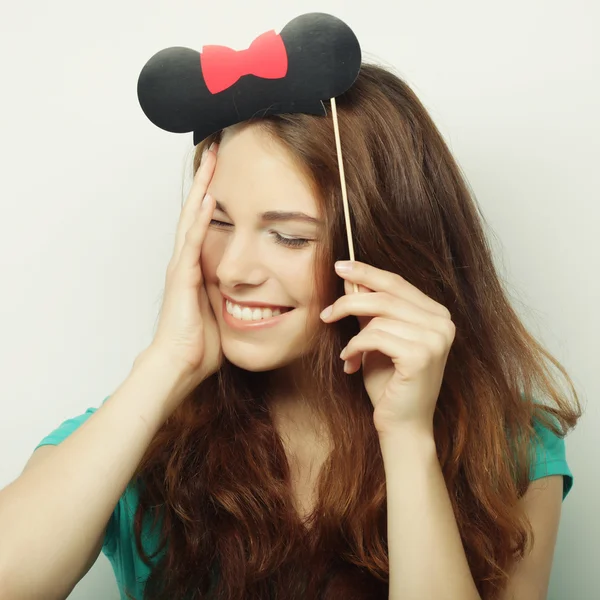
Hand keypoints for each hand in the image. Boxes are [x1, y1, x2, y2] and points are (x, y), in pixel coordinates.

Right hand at [149, 143, 221, 388]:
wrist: (181, 362)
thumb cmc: (201, 342)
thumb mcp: (224, 308)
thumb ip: (233, 290)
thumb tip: (255, 286)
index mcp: (197, 266)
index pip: (205, 222)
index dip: (213, 196)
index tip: (224, 173)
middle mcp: (186, 260)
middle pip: (195, 211)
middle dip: (206, 181)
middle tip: (213, 151)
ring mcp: (182, 266)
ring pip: (191, 218)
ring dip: (201, 189)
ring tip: (210, 161)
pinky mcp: (182, 277)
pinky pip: (193, 243)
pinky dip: (200, 221)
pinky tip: (207, 200)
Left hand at [319, 260, 454, 436]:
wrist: (401, 425)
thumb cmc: (389, 383)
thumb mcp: (376, 339)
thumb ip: (369, 310)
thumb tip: (351, 279)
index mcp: (436, 315)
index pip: (397, 283)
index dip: (367, 272)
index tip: (340, 266)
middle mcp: (443, 323)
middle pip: (387, 295)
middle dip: (350, 300)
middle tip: (326, 311)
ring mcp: (436, 338)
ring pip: (378, 316)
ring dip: (351, 333)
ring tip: (346, 353)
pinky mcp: (422, 355)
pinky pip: (375, 337)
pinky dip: (355, 347)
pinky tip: (350, 363)